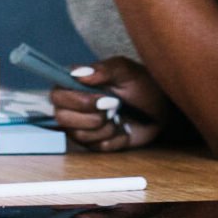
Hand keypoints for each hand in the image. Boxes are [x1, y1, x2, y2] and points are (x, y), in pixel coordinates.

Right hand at [49, 57, 169, 152]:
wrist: (161, 109)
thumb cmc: (142, 84)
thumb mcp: (126, 70)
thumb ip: (103, 69)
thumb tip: (77, 74)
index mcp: (77, 83)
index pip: (57, 93)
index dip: (75, 100)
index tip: (102, 98)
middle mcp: (75, 105)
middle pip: (61, 117)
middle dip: (89, 117)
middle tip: (113, 108)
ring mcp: (84, 125)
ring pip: (78, 135)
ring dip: (103, 128)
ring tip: (119, 117)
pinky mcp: (96, 143)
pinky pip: (96, 148)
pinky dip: (114, 139)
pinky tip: (123, 129)